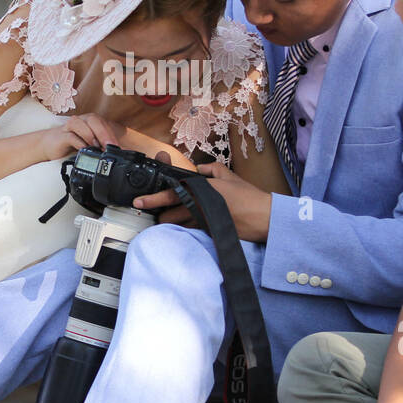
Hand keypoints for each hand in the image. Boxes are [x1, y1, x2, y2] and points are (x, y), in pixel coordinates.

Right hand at [37, 114, 124, 161]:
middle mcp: (81, 121)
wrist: (50, 145)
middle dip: (103, 133)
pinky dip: (78, 143)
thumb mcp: (89, 145)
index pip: (104, 124)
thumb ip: (101, 146)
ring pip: (81, 124)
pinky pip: (70, 136)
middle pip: (94, 120)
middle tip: (110, 147)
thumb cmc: (72, 144)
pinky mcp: (61, 136)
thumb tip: (116, 155)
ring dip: (90, 135)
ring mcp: (70, 127)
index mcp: (90, 122)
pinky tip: (83, 150)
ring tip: (96, 147)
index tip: (117, 148)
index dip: (111, 135)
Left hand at [131, 159, 272, 241]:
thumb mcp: (228, 175)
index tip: (139, 202)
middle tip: (160, 214)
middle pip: (168, 215)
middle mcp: (198, 206)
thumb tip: (198, 170)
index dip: (152, 198)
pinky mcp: (209, 233)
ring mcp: (202, 221)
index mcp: (200, 189)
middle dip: (162, 215)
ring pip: (177, 226)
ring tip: (175, 221)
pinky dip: (187, 229)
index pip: (171, 193)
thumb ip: (210, 169)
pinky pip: (190, 232)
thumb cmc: (247, 195)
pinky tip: (190, 228)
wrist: (263, 216)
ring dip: (173, 224)